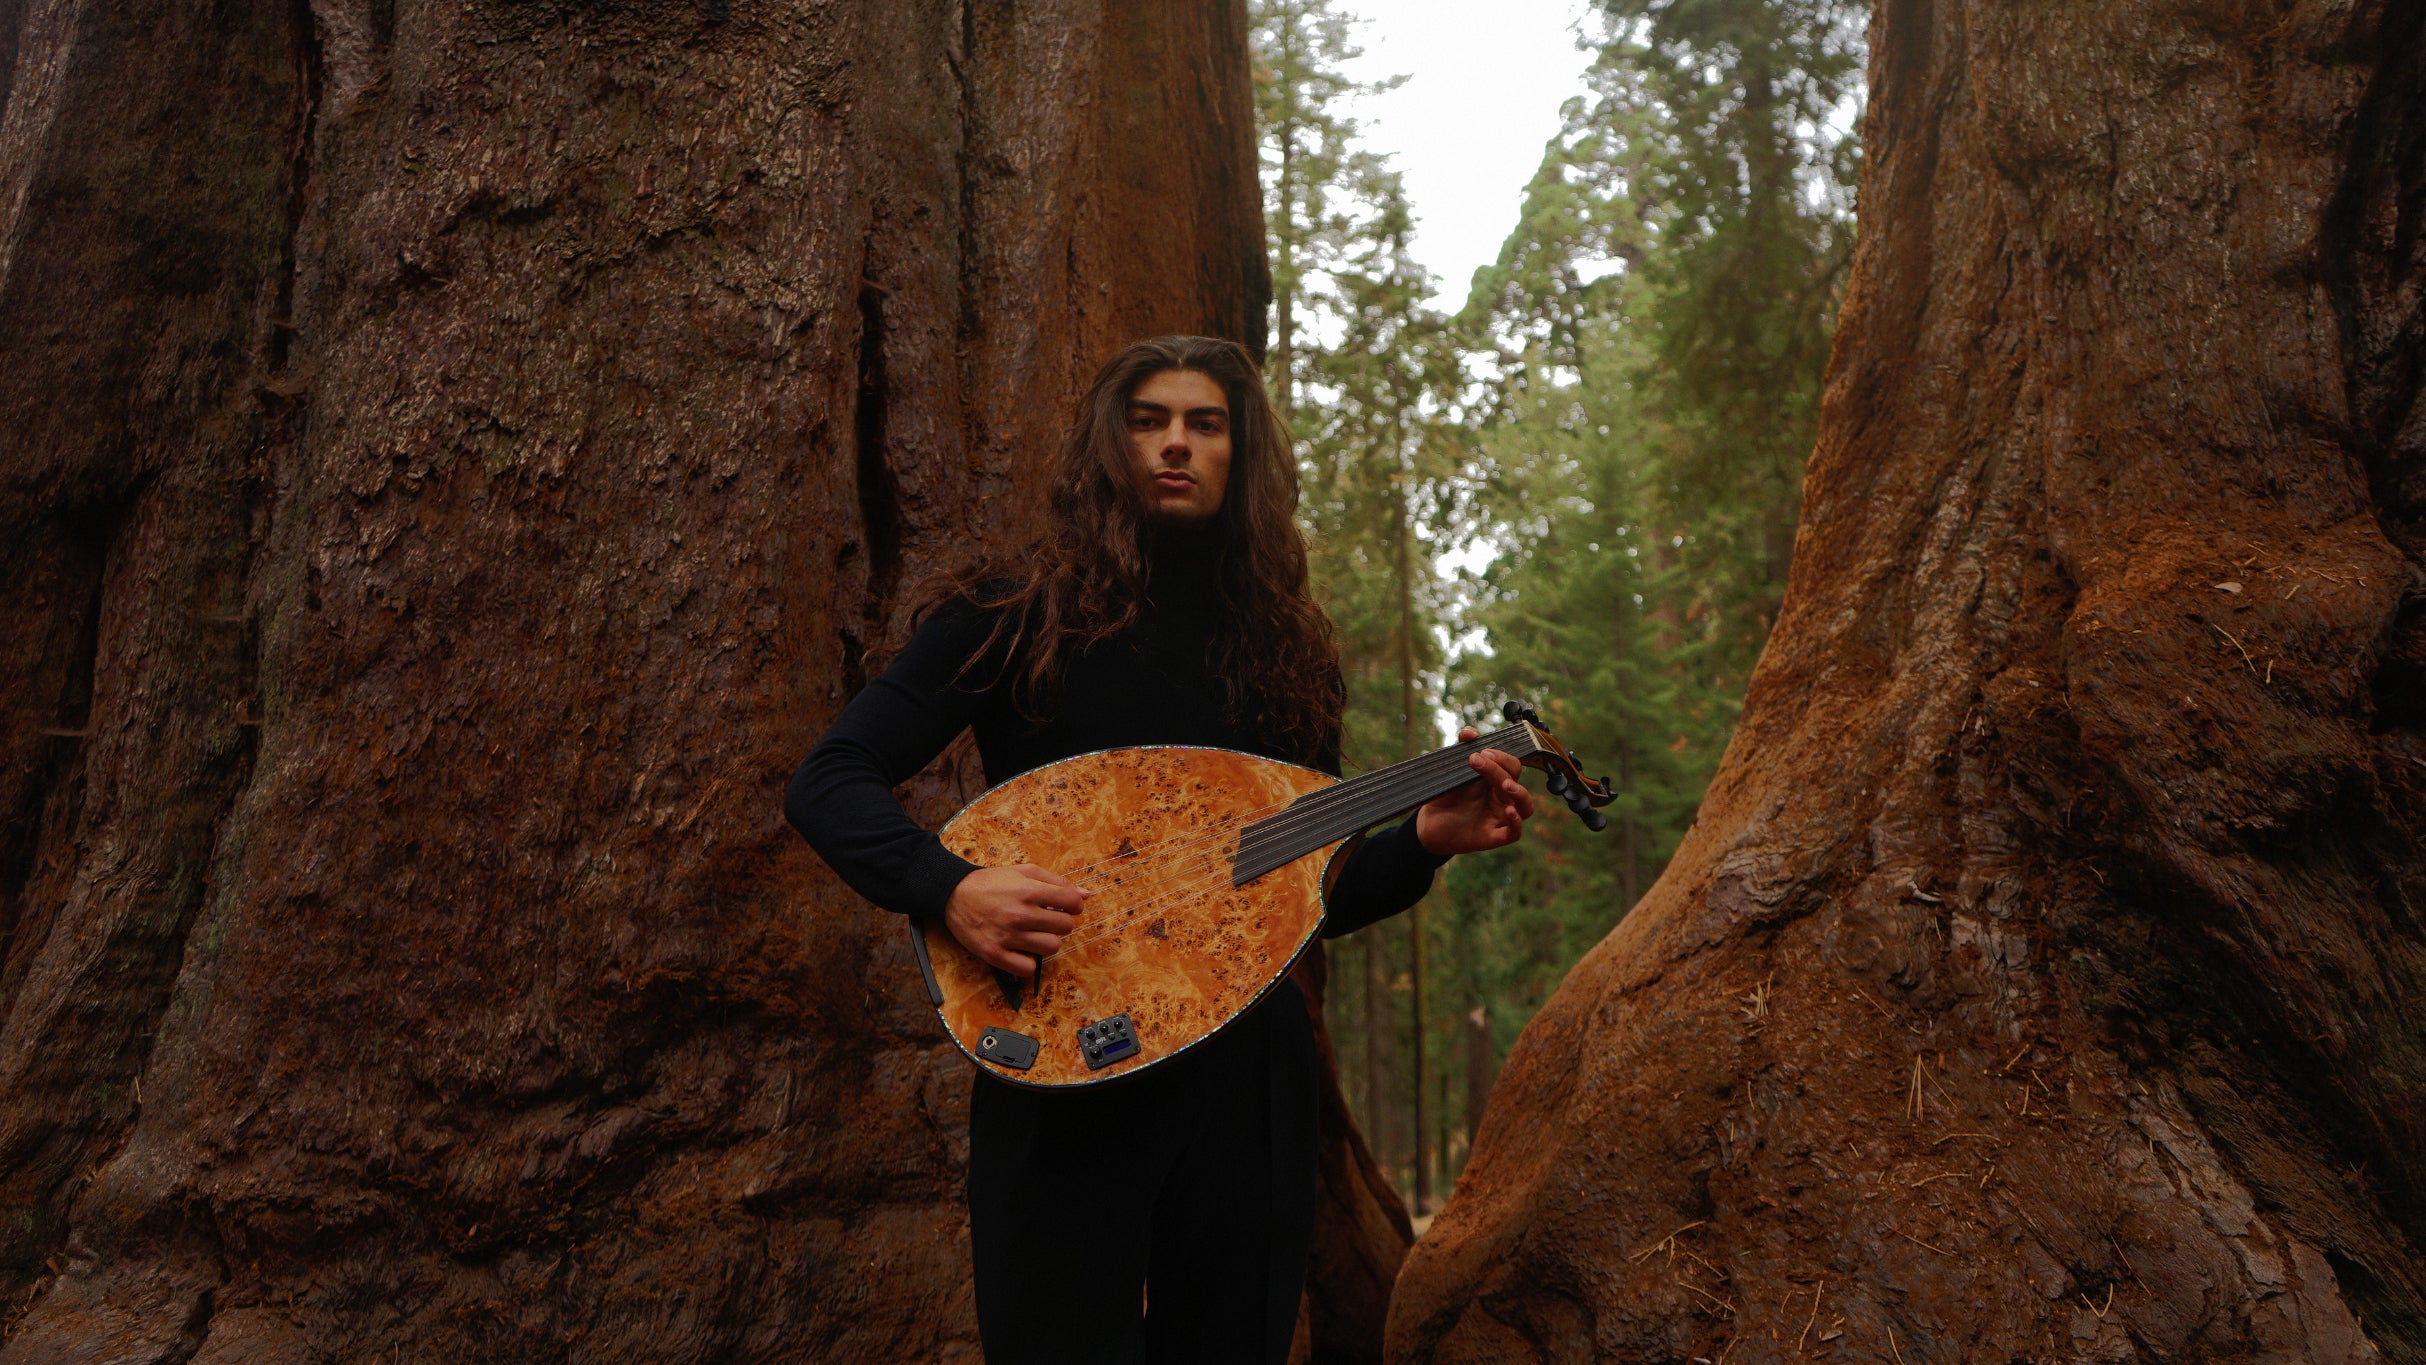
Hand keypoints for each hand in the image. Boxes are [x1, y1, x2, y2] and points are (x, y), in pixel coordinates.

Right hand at [944, 863, 1089, 979]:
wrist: (953, 894)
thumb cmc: (991, 883)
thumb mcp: (1024, 872)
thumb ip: (1056, 881)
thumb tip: (1085, 896)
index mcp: (1029, 891)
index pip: (1072, 903)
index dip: (1074, 905)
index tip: (1065, 906)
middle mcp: (1021, 914)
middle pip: (1065, 927)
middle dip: (1060, 922)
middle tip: (1046, 919)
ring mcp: (1008, 936)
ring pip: (1051, 948)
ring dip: (1047, 941)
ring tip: (1034, 934)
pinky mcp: (995, 954)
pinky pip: (1028, 968)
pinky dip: (1029, 961)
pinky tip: (1022, 950)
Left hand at [1414, 726, 1536, 856]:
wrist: (1429, 823)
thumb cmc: (1446, 796)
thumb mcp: (1451, 771)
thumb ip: (1460, 749)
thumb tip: (1470, 733)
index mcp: (1496, 780)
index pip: (1511, 764)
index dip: (1501, 756)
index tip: (1481, 751)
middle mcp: (1503, 797)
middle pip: (1515, 779)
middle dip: (1499, 768)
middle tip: (1477, 760)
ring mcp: (1501, 817)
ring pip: (1526, 806)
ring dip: (1520, 794)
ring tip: (1507, 785)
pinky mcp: (1494, 836)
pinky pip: (1515, 832)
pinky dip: (1516, 822)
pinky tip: (1509, 812)